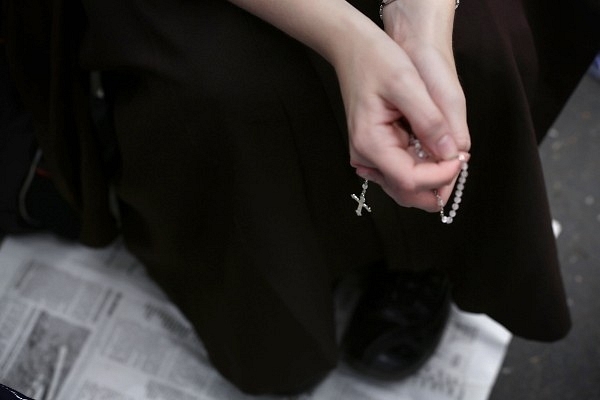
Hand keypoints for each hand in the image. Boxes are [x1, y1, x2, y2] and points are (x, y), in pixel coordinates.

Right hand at [334, 22, 467, 210]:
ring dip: (431, 177)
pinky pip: (402, 171)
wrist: (353, 49)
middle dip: (438, 183)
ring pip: (406, 186)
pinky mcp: (375, 152)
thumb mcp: (407, 83)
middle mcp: (366, 157)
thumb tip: (452, 153)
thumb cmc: (376, 60)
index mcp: (370, 143)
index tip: (462, 157)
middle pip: (407, 192)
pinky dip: (423, 167)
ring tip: (448, 151)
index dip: (441, 176)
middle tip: (459, 159)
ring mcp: (369, 157)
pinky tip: (432, 146)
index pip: (410, 181)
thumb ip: (430, 121)